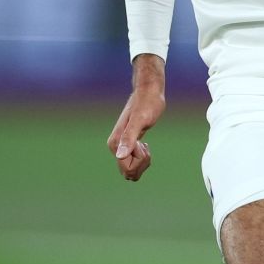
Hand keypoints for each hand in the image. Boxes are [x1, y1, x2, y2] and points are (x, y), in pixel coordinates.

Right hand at [107, 55, 166, 180]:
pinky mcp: (127, 145)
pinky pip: (134, 162)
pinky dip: (144, 156)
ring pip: (133, 168)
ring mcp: (120, 146)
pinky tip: (144, 143)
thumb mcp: (140, 121)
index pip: (128, 169)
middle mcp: (114, 146)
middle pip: (130, 171)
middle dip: (142, 161)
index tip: (143, 143)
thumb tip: (119, 156)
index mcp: (115, 144)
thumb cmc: (147, 104)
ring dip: (144, 159)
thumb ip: (129, 138)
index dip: (140, 160)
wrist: (148, 91)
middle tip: (145, 143)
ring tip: (145, 142)